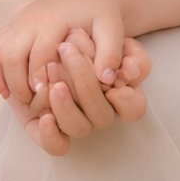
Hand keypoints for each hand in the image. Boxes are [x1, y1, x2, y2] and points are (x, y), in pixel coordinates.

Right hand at [0, 0, 127, 107]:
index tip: (47, 98)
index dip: (40, 79)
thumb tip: (105, 79)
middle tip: (31, 103)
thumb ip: (111, 53)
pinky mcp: (13, 26)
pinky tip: (5, 90)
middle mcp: (31, 19)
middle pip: (12, 53)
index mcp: (55, 19)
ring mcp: (19, 21)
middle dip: (18, 82)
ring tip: (19, 99)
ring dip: (3, 78)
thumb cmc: (100, 14)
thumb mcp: (112, 29)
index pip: (39, 53)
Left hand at [25, 32, 151, 156]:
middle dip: (85, 85)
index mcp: (121, 94)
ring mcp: (77, 121)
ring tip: (53, 81)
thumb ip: (125, 51)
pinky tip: (45, 116)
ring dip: (67, 107)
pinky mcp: (52, 129)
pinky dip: (51, 135)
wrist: (52, 35)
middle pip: (102, 116)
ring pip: (79, 129)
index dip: (126, 100)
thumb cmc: (88, 35)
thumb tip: (127, 72)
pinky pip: (56, 145)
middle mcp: (100, 112)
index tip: (112, 81)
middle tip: (67, 52)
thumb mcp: (110, 34)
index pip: (134, 109)